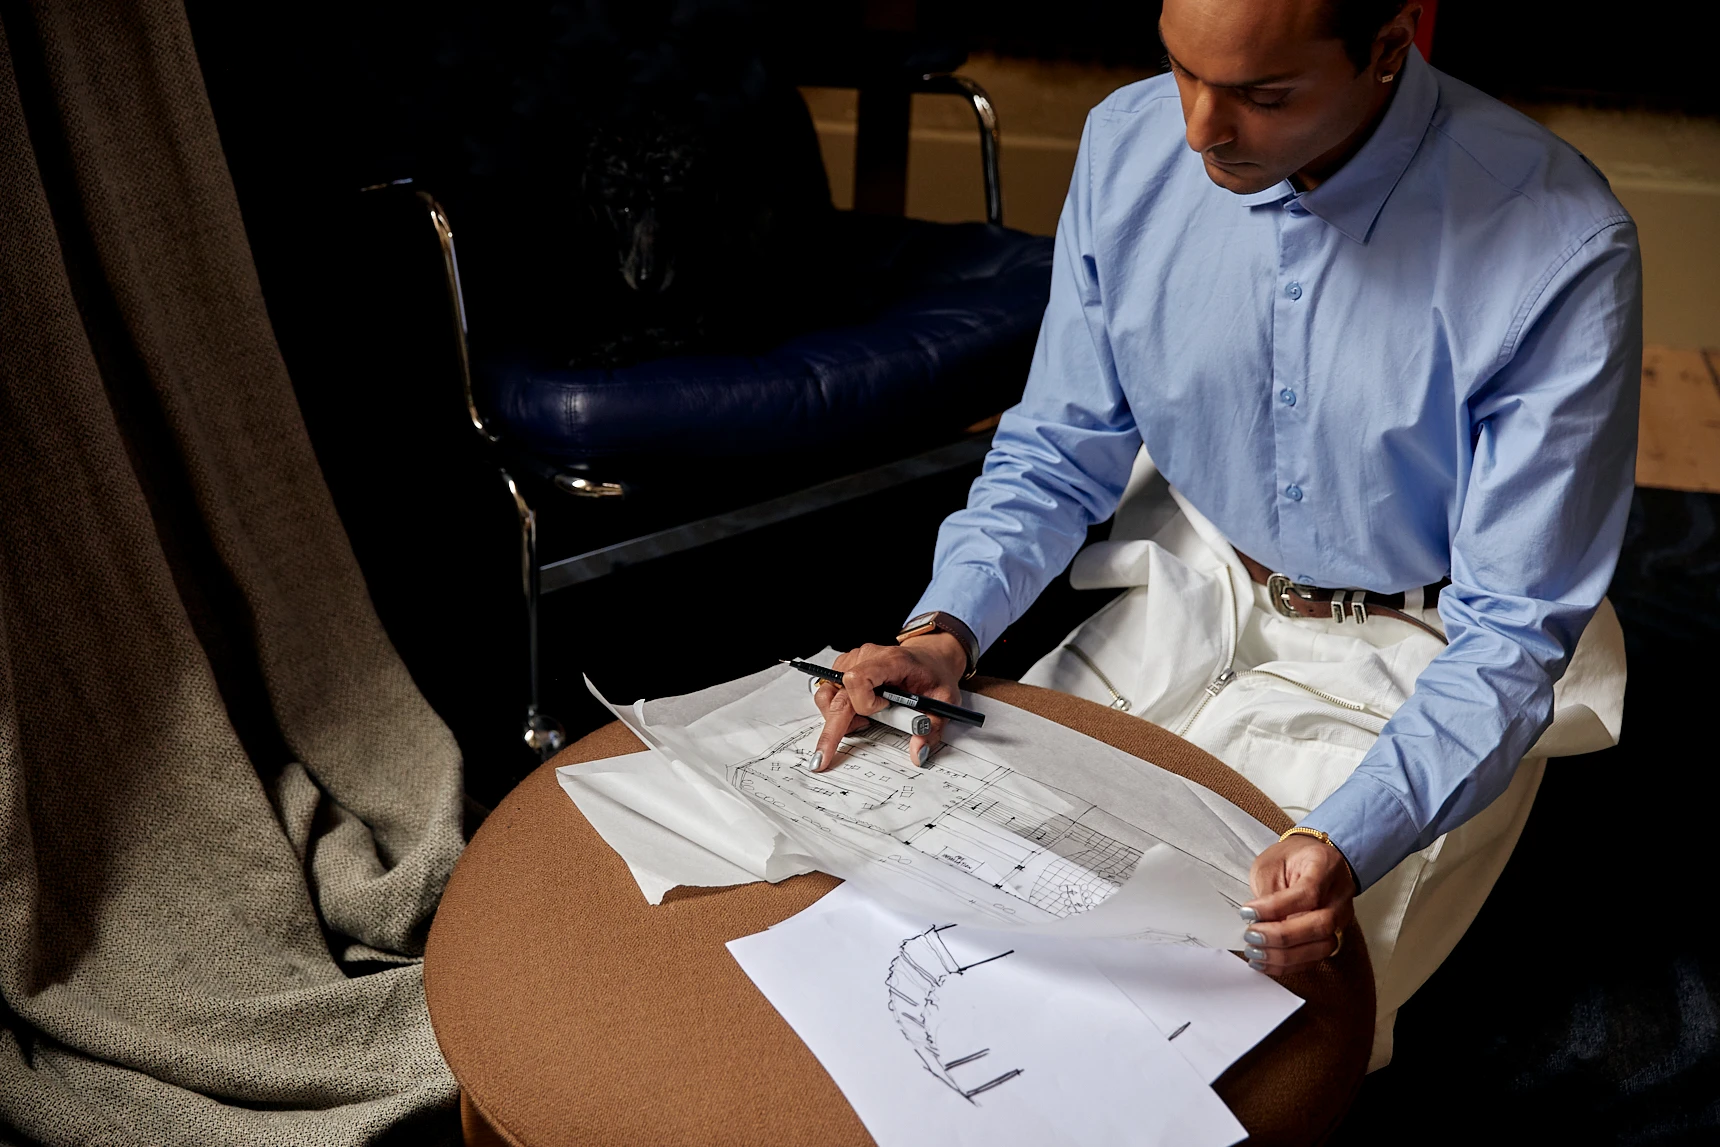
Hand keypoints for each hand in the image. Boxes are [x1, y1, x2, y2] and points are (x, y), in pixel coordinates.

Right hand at [808, 634, 966, 771]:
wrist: (930, 659)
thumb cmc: (933, 676)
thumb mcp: (944, 702)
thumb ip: (931, 728)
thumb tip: (917, 753)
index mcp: (891, 661)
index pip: (858, 679)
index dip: (865, 703)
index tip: (883, 711)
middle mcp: (866, 658)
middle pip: (836, 694)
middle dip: (831, 730)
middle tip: (824, 757)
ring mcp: (852, 662)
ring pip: (827, 695)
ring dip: (837, 718)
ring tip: (861, 724)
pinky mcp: (845, 670)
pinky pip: (830, 693)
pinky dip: (838, 711)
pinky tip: (857, 715)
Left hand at [1239, 834, 1357, 975]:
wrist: (1316, 860)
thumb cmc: (1292, 858)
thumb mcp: (1272, 862)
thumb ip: (1268, 891)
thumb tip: (1256, 922)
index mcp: (1325, 867)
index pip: (1308, 894)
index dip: (1276, 908)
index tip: (1247, 912)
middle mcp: (1339, 896)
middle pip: (1320, 925)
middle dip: (1281, 936)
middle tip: (1251, 934)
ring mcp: (1341, 919)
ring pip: (1322, 948)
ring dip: (1285, 956)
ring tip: (1255, 952)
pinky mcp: (1332, 936)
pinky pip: (1315, 958)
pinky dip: (1288, 965)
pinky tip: (1264, 962)